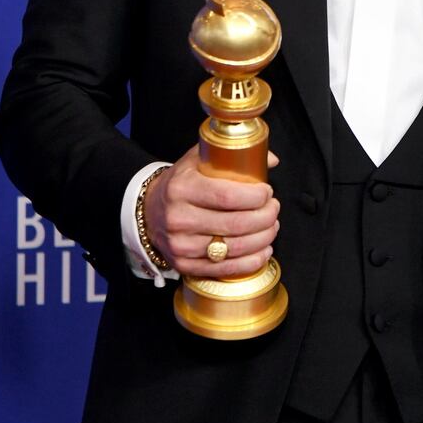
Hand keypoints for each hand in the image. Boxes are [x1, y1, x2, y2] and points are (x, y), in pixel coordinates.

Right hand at [143, 145, 279, 276]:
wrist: (149, 212)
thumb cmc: (180, 184)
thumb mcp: (197, 160)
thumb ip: (231, 155)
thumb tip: (271, 159)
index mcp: (182, 188)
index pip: (227, 196)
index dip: (255, 196)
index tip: (268, 192)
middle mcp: (178, 218)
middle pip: (235, 224)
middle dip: (265, 217)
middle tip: (274, 208)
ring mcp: (180, 245)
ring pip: (234, 248)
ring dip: (263, 238)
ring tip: (272, 226)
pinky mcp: (184, 265)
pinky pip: (226, 268)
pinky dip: (252, 261)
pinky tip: (264, 250)